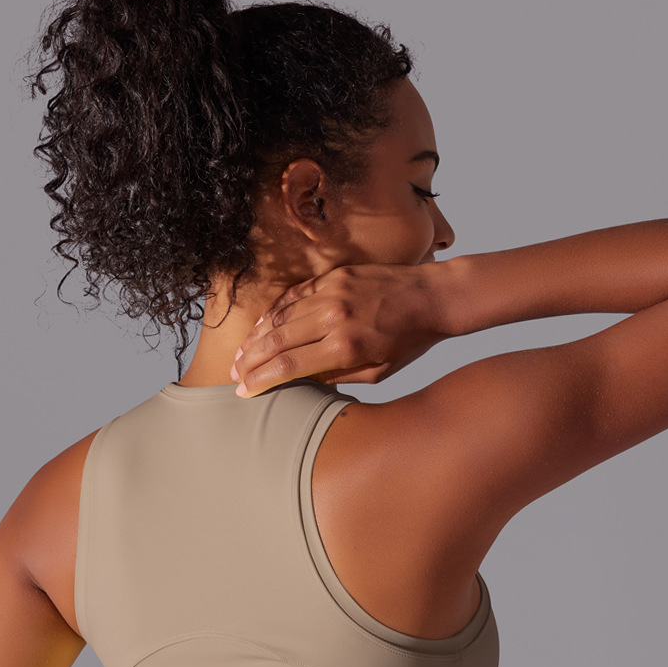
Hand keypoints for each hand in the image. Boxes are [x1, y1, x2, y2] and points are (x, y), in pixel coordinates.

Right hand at [231, 262, 447, 396]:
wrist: (433, 297)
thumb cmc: (409, 341)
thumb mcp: (377, 372)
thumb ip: (337, 376)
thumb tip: (301, 381)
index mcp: (345, 348)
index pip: (289, 367)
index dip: (261, 380)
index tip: (244, 390)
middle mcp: (334, 318)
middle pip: (276, 341)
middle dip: (250, 360)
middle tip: (234, 373)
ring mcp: (333, 292)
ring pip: (281, 316)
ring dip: (257, 336)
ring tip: (242, 352)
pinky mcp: (335, 276)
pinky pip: (295, 294)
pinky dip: (275, 310)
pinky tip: (263, 324)